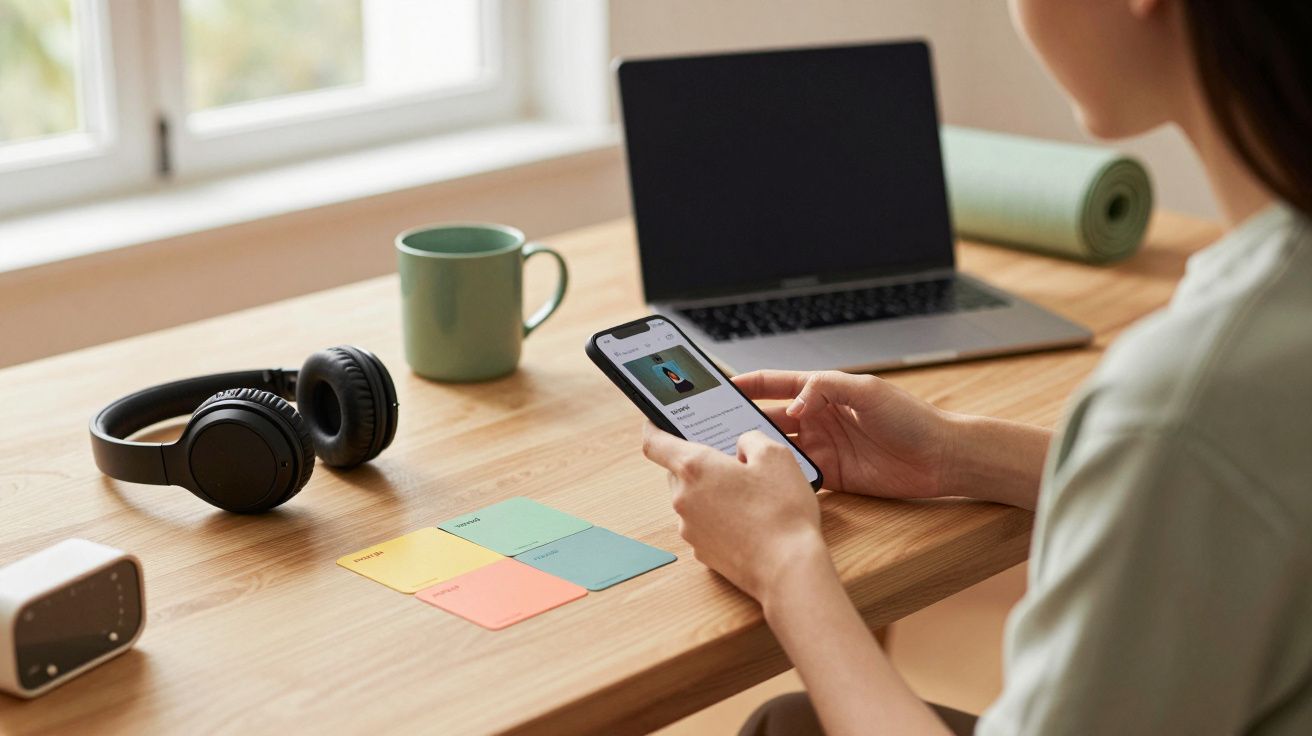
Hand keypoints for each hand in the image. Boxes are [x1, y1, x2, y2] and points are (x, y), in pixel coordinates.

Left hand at [642, 423, 825, 602]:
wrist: (787, 569)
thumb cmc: (782, 511)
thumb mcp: (776, 456)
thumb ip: (751, 439)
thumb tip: (741, 445)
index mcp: (695, 468)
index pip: (654, 442)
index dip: (652, 426)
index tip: (654, 420)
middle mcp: (683, 498)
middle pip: (678, 471)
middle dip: (699, 463)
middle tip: (729, 459)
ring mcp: (690, 529)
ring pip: (693, 499)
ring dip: (711, 492)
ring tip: (749, 494)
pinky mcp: (702, 552)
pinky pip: (704, 524)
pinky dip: (719, 518)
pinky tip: (749, 520)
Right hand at [734, 370, 951, 498]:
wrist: (942, 457)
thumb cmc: (911, 417)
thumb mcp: (867, 391)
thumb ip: (825, 389)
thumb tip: (792, 404)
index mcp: (822, 391)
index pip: (774, 384)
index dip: (746, 384)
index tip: (717, 388)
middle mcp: (817, 418)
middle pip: (768, 418)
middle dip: (739, 421)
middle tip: (710, 429)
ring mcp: (822, 448)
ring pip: (777, 448)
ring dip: (755, 451)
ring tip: (728, 456)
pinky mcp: (831, 476)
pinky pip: (796, 476)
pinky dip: (779, 478)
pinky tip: (761, 482)